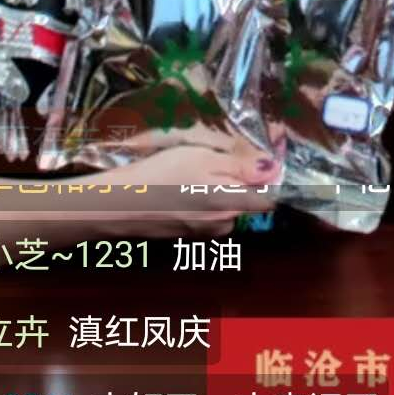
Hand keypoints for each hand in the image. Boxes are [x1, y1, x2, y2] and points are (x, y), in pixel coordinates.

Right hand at [119, 139, 283, 233]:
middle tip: (213, 160)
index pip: (270, 199)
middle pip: (246, 201)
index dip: (270, 179)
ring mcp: (205, 233)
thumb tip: (275, 169)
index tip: (258, 161)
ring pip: (225, 209)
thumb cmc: (162, 175)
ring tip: (190, 174)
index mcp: (232, 204)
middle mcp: (224, 224)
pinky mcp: (188, 236)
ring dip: (217, 192)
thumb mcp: (203, 158)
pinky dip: (199, 203)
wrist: (118, 205)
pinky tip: (178, 190)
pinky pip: (206, 216)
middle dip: (237, 182)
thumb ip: (241, 166)